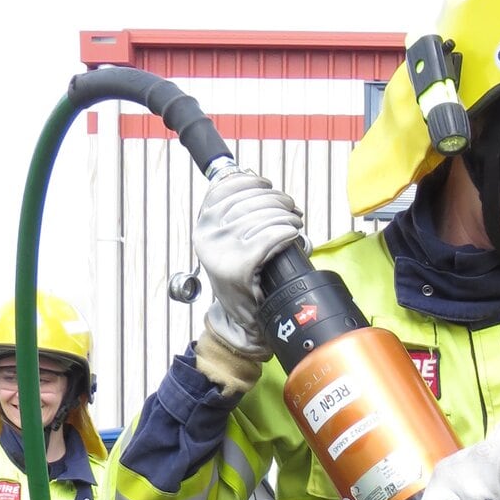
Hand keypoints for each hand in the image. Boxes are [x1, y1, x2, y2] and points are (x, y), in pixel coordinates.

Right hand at [194, 167, 305, 355]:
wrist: (242, 319)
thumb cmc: (242, 277)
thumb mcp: (227, 241)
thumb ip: (234, 213)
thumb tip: (254, 180)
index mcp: (203, 224)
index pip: (228, 186)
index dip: (253, 182)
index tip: (268, 186)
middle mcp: (208, 235)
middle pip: (250, 200)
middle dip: (277, 200)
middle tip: (292, 209)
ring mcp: (222, 250)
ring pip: (263, 218)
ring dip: (286, 216)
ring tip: (295, 222)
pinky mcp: (239, 265)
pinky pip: (270, 238)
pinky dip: (286, 233)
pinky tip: (293, 235)